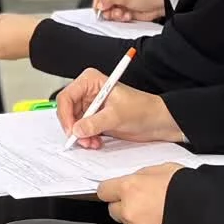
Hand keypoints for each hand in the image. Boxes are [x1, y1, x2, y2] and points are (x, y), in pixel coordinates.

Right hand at [56, 70, 183, 148]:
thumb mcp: (117, 116)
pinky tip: (96, 142)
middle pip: (67, 111)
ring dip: (81, 136)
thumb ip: (95, 123)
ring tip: (92, 142)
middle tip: (81, 140)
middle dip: (73, 128)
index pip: (66, 97)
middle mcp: (88, 92)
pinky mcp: (95, 118)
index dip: (65, 115)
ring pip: (74, 123)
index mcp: (91, 81)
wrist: (157, 121)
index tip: (71, 131)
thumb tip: (77, 130)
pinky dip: (86, 138)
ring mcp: (91, 106)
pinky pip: (82, 129)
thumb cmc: (143, 109)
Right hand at [89, 0, 166, 22]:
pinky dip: (120, 17)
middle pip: (102, 1)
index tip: (100, 6)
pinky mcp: (123, 9)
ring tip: (123, 13)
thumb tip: (99, 4)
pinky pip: (115, 16)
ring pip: (108, 10)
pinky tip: (128, 15)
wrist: (159, 4)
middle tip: (113, 11)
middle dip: (107, 8)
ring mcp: (119, 0)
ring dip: (114, 14)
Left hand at [97, 164, 179, 223]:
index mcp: (129, 188)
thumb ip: (142, 176)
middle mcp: (128, 209)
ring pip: (124, 223)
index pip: (103, 190)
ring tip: (152, 212)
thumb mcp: (163, 169)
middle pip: (112, 209)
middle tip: (140, 200)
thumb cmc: (187, 189)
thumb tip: (135, 180)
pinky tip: (157, 222)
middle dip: (122, 204)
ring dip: (132, 218)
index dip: (111, 189)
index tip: (117, 189)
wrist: (204, 214)